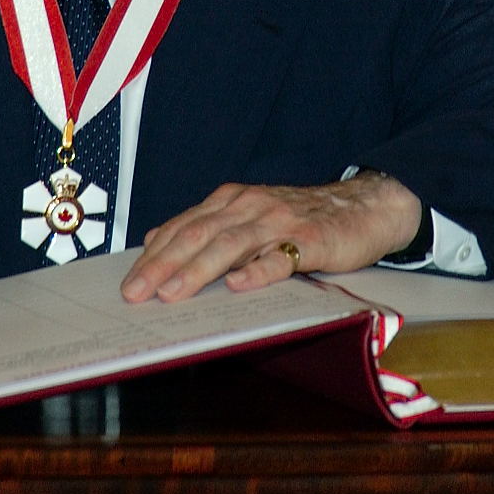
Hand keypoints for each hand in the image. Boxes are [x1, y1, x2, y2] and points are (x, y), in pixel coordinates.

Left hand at [120, 172, 422, 302]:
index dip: (154, 255)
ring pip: (232, 245)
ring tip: (173, 292)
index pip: (184, 227)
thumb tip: (156, 241)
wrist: (363, 206)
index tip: (129, 282)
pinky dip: (258, 270)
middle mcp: (251, 206)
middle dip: (164, 265)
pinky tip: (238, 285)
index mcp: (232, 201)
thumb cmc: (302, 217)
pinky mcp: (311, 241)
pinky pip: (281, 256)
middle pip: (200, 235)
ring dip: (198, 270)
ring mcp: (280, 222)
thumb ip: (206, 227)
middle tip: (137, 292)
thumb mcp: (248, 215)